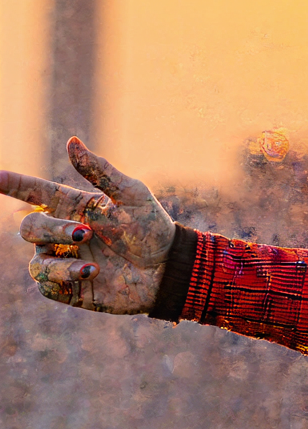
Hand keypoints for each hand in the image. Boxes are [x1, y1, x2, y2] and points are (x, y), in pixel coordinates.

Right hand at [0, 137, 175, 313]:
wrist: (171, 269)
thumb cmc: (152, 229)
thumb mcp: (132, 196)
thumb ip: (100, 171)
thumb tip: (72, 141)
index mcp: (72, 206)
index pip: (32, 192)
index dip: (11, 184)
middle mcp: (62, 233)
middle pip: (30, 228)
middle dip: (53, 230)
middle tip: (86, 234)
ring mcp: (64, 260)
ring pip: (36, 261)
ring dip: (59, 262)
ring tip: (95, 266)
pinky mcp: (69, 287)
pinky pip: (47, 285)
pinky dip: (64, 279)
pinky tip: (92, 274)